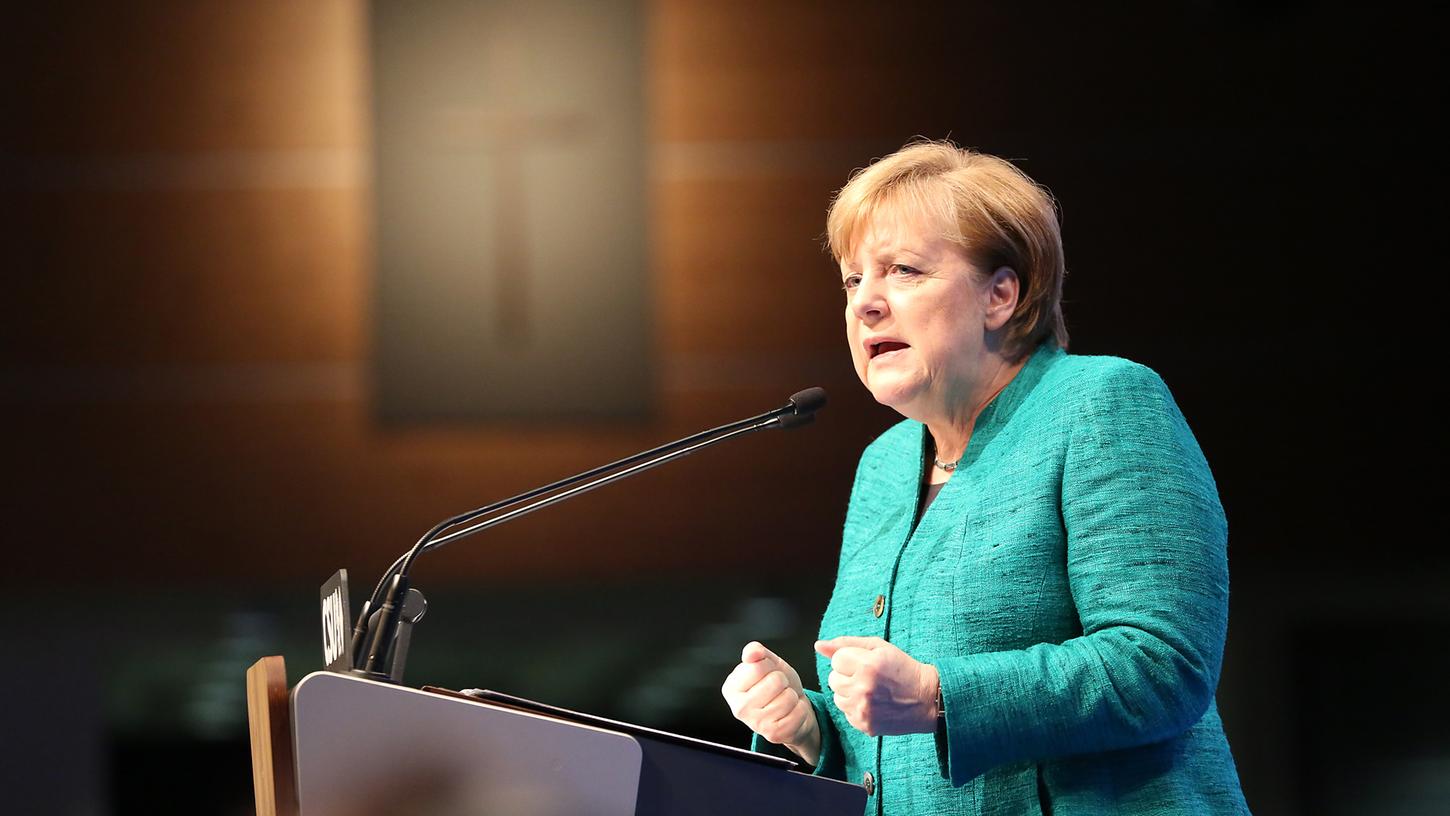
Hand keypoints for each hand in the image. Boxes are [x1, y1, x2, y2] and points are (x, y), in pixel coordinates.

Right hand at [721, 641, 820, 763]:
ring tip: (784, 700)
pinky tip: (791, 712)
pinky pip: (798, 713)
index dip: (770, 666)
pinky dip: (801, 709)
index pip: (757, 667)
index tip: (767, 674)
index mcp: (731, 688)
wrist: (791, 709)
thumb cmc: (776, 685)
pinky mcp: (774, 735)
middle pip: (775, 681)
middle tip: (778, 690)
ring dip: (792, 696)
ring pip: (788, 698)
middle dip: (783, 682)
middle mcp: (739, 709)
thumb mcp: (766, 662)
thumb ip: (756, 652)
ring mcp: (756, 724)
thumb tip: (752, 652)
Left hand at [815, 636, 939, 736]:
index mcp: (868, 665)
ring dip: (849, 692)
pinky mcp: (865, 725)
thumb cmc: (902, 668)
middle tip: (868, 676)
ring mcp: (863, 709)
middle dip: (847, 675)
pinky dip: (855, 707)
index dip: (850, 659)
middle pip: (833, 679)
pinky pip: (845, 712)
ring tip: (870, 690)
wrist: (926, 699)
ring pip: (837, 697)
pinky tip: (872, 703)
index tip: (865, 663)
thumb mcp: (879, 647)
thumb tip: (818, 646)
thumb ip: (846, 644)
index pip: (836, 659)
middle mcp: (863, 688)